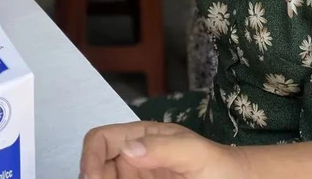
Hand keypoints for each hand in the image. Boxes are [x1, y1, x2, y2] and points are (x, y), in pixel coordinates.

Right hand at [79, 122, 241, 178]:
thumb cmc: (221, 165)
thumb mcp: (194, 153)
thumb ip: (162, 147)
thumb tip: (127, 148)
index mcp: (141, 136)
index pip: (101, 139)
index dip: (90, 156)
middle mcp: (134, 157)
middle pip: (97, 165)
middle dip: (94, 178)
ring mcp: (138, 177)